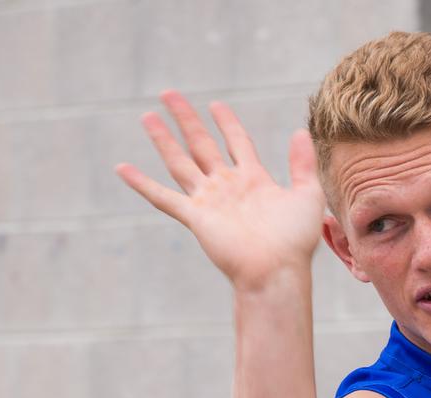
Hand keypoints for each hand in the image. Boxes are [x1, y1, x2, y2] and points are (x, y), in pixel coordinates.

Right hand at [115, 90, 326, 291]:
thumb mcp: (307, 195)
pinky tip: (122, 168)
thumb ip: (302, 164)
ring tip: (147, 117)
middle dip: (186, 119)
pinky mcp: (195, 218)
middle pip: (201, 145)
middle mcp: (228, 187)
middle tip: (169, 94)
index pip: (236, 142)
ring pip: (180, 162)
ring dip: (163, 140)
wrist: (277, 270)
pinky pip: (163, 197)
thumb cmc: (295, 240)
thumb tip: (299, 131)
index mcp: (254, 180)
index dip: (226, 123)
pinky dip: (141, 183)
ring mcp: (209, 201)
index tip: (215, 104)